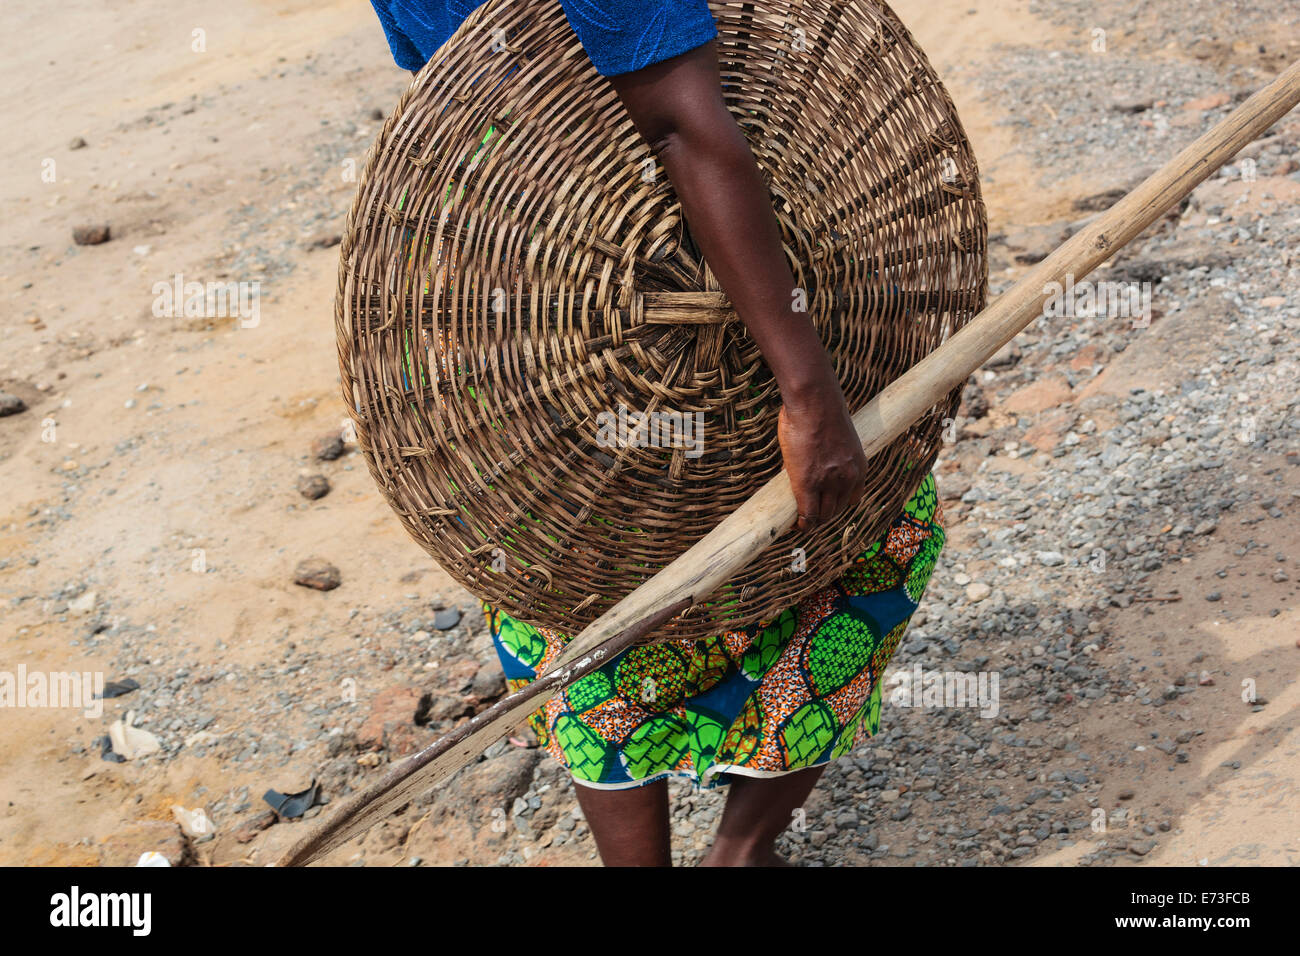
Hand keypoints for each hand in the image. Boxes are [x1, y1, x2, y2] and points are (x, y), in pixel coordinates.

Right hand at [777, 381, 868, 532]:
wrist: (814, 403)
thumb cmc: (820, 411)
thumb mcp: (836, 438)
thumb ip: (829, 456)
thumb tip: (810, 463)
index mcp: (859, 467)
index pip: (852, 499)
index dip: (837, 505)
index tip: (826, 506)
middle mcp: (849, 478)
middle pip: (837, 510)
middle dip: (824, 514)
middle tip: (810, 515)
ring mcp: (829, 482)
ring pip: (824, 515)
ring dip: (814, 520)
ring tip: (803, 522)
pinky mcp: (808, 483)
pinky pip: (808, 513)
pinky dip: (804, 524)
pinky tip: (798, 526)